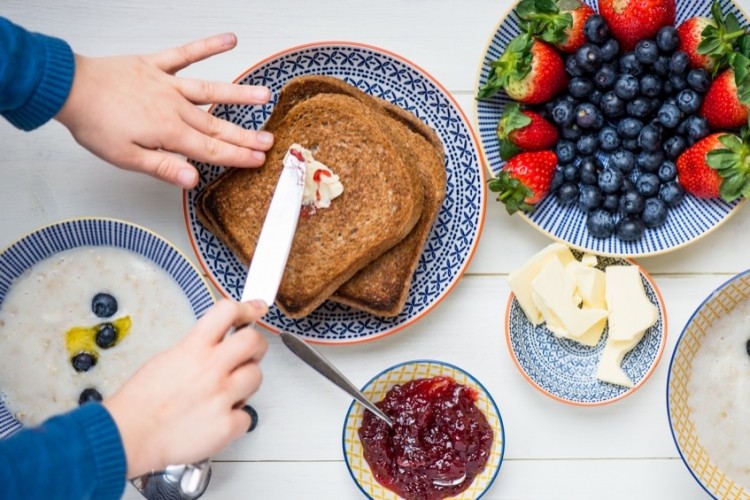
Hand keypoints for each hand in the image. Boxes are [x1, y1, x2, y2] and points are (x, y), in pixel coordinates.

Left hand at [55, 33, 273, 188]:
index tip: (259, 161)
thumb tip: (194, 179)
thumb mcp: (126, 157)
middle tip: (270, 141)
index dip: (238, 157)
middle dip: (246, 135)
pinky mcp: (156, 66)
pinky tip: (230, 39)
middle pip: (217, 125)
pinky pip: (185, 54)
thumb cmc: (95, 123)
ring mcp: (168, 84)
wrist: (68, 88)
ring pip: (211, 91)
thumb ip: (163, 167)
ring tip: (265, 96)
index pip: (212, 149)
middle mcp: (175, 107)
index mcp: (169, 133)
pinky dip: (208, 45)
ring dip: (239, 94)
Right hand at [103, 299, 268, 477]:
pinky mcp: (226, 425)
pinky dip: (236, 419)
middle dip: (256, 346)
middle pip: (254, 342)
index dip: (247, 308)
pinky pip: (247, 417)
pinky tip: (219, 418)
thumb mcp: (167, 359)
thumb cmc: (141, 402)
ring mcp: (221, 397)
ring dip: (246, 383)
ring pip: (256, 377)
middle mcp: (211, 369)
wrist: (128, 436)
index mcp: (193, 349)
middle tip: (250, 354)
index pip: (228, 312)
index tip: (256, 309)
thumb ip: (197, 349)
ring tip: (227, 392)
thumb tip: (220, 344)